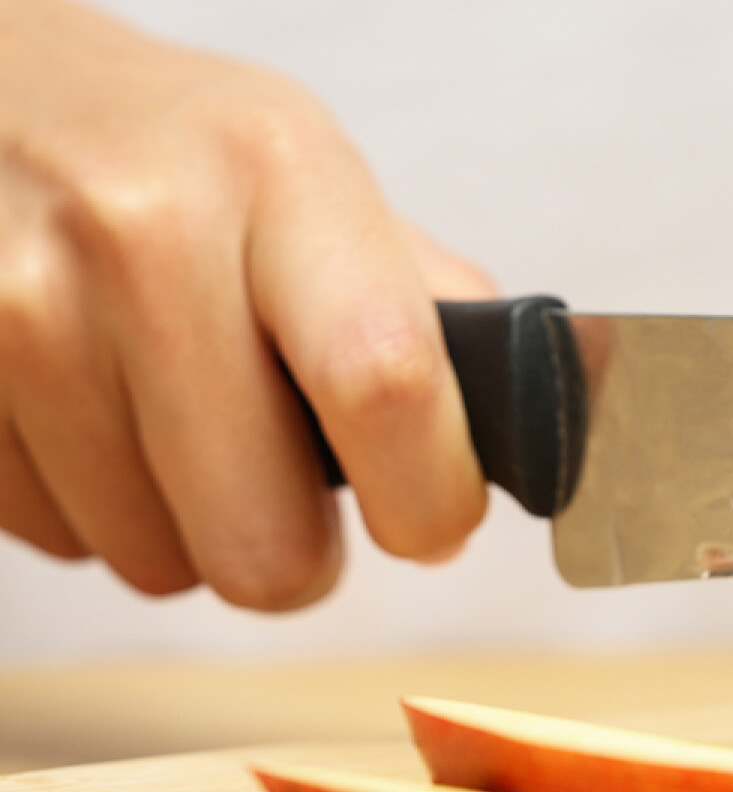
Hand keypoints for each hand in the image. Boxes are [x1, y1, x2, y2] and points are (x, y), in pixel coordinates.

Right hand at [0, 0, 491, 609]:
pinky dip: (96, 511)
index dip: (428, 501)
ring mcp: (17, 306)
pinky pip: (61, 544)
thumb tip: (548, 430)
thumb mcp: (316, 181)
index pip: (386, 385)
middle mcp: (142, 231)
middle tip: (292, 495)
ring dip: (192, 530)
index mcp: (280, 172)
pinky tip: (97, 417)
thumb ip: (424, 308)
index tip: (430, 521)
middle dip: (300, 556)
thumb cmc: (182, 156)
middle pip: (264, 541)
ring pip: (159, 563)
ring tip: (181, 427)